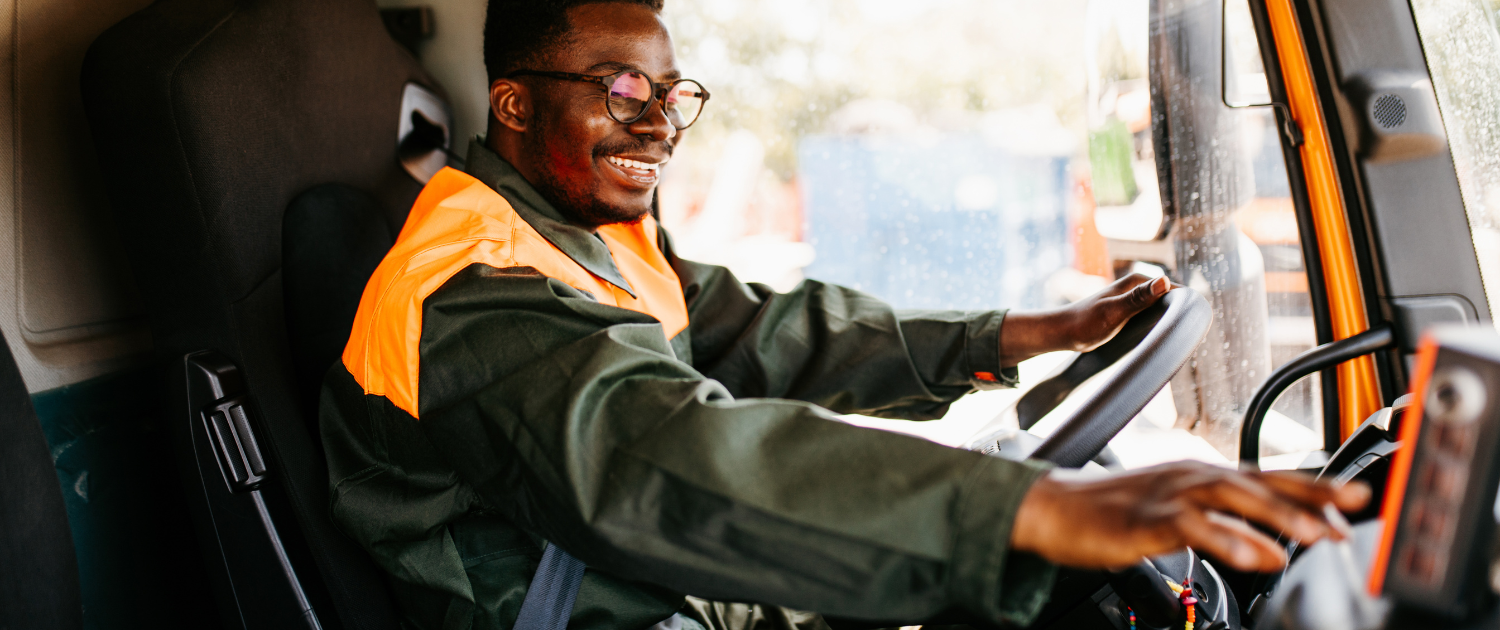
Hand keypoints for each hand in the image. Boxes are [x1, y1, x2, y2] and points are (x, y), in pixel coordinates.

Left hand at [999, 273, 1176, 366]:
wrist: (1062, 333)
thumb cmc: (1085, 323)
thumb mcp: (1114, 312)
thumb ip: (1138, 298)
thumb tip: (1164, 282)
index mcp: (1138, 281)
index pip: (1175, 290)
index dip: (1187, 307)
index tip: (1191, 329)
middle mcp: (1138, 287)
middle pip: (1171, 301)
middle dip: (1179, 317)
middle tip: (1183, 340)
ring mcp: (1134, 300)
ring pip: (1162, 311)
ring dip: (1169, 323)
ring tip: (1173, 343)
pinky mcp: (1130, 313)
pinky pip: (1151, 318)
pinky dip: (1157, 328)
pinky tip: (1159, 342)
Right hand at [1009, 462, 1371, 571]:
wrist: (1055, 508)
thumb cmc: (1113, 511)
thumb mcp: (1176, 510)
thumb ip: (1223, 522)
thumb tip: (1270, 543)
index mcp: (1202, 475)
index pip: (1268, 477)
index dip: (1314, 487)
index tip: (1357, 499)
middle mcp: (1192, 477)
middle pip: (1262, 482)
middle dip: (1312, 496)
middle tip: (1354, 509)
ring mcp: (1171, 495)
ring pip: (1235, 499)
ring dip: (1280, 516)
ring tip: (1317, 536)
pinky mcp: (1148, 518)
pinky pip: (1196, 528)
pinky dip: (1230, 540)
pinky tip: (1256, 556)